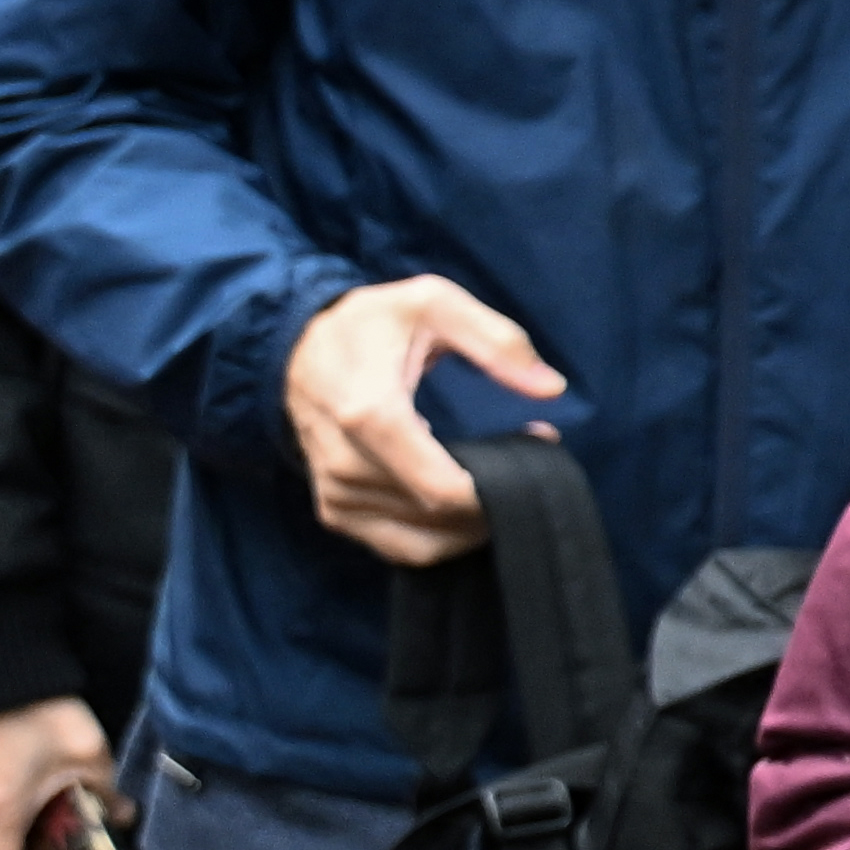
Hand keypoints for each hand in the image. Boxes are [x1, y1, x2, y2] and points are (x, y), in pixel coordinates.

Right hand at [280, 275, 565, 560]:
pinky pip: (399, 547)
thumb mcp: (434, 302)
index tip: (536, 452)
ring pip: (423, 542)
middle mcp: (345, 463)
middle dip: (495, 497)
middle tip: (526, 458)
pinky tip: (465, 497)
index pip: (441, 489)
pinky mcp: (335, 511)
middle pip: (438, 517)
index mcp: (368, 414)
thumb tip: (550, 388)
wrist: (298, 347)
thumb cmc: (372, 323)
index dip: (497, 489)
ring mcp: (336, 493)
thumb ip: (497, 341)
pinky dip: (443, 535)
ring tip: (497, 470)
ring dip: (473, 519)